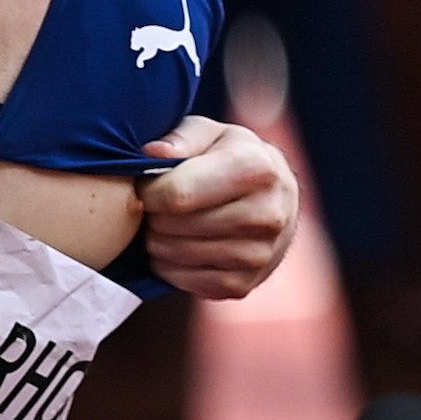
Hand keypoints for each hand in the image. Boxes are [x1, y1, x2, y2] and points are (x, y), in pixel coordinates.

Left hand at [136, 115, 297, 298]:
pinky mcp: (243, 285)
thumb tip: (151, 153)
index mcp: (256, 168)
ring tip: (164, 221)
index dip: (147, 190)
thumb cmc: (231, 157)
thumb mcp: (212, 133)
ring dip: (156, 239)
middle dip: (151, 213)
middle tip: (154, 203)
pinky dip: (168, 264)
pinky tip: (176, 244)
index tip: (143, 184)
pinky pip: (183, 280)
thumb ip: (181, 137)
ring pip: (174, 254)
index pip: (179, 192)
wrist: (277, 200)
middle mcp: (266, 214)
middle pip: (173, 225)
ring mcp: (258, 255)